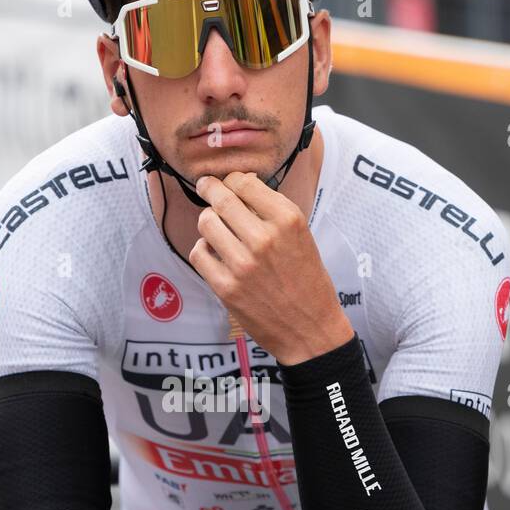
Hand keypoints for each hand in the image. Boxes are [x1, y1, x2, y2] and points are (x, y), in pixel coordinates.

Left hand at [189, 170, 352, 363]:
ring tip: (216, 227)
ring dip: (208, 221)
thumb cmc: (308, 282)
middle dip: (210, 188)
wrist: (310, 330)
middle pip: (221, 199)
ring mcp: (242, 264)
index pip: (245, 183)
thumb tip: (241, 185)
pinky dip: (203, 249)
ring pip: (206, 222)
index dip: (232, 179)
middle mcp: (264, 238)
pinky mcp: (226, 287)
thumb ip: (273, 212)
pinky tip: (214, 253)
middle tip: (206, 186)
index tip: (229, 182)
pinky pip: (199, 253)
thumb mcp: (302, 237)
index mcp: (288, 221)